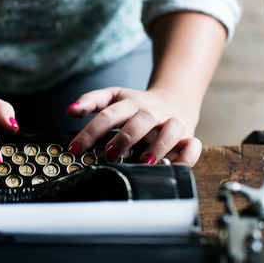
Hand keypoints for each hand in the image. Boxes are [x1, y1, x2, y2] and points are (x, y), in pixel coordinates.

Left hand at [65, 86, 202, 165]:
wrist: (175, 99)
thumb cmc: (138, 104)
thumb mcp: (114, 97)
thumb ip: (91, 101)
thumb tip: (69, 111)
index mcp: (131, 104)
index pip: (108, 115)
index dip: (90, 132)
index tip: (74, 149)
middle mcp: (153, 112)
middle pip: (141, 120)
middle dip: (125, 138)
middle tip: (110, 154)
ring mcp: (172, 123)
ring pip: (171, 130)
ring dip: (158, 146)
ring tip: (144, 162)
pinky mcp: (188, 136)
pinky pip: (193, 146)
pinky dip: (186, 156)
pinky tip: (172, 166)